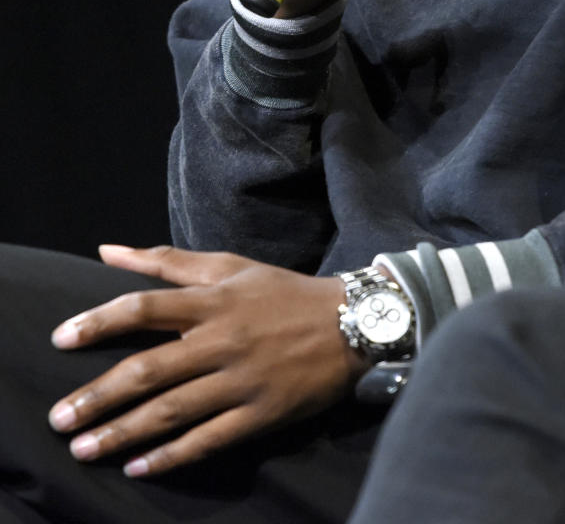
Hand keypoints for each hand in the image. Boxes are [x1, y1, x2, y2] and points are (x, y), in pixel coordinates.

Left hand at [47, 244, 364, 477]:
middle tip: (59, 418)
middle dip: (98, 396)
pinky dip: (171, 456)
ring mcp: (242, 380)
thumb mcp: (229, 267)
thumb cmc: (282, 293)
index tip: (61, 340)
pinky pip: (208, 440)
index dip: (100, 323)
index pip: (144, 308)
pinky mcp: (261, 414)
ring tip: (83, 449)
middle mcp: (222, 340)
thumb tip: (108, 250)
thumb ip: (168, 262)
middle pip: (149, 370)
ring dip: (123, 432)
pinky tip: (138, 467)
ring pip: (172, 411)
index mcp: (213, 301)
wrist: (352, 323)